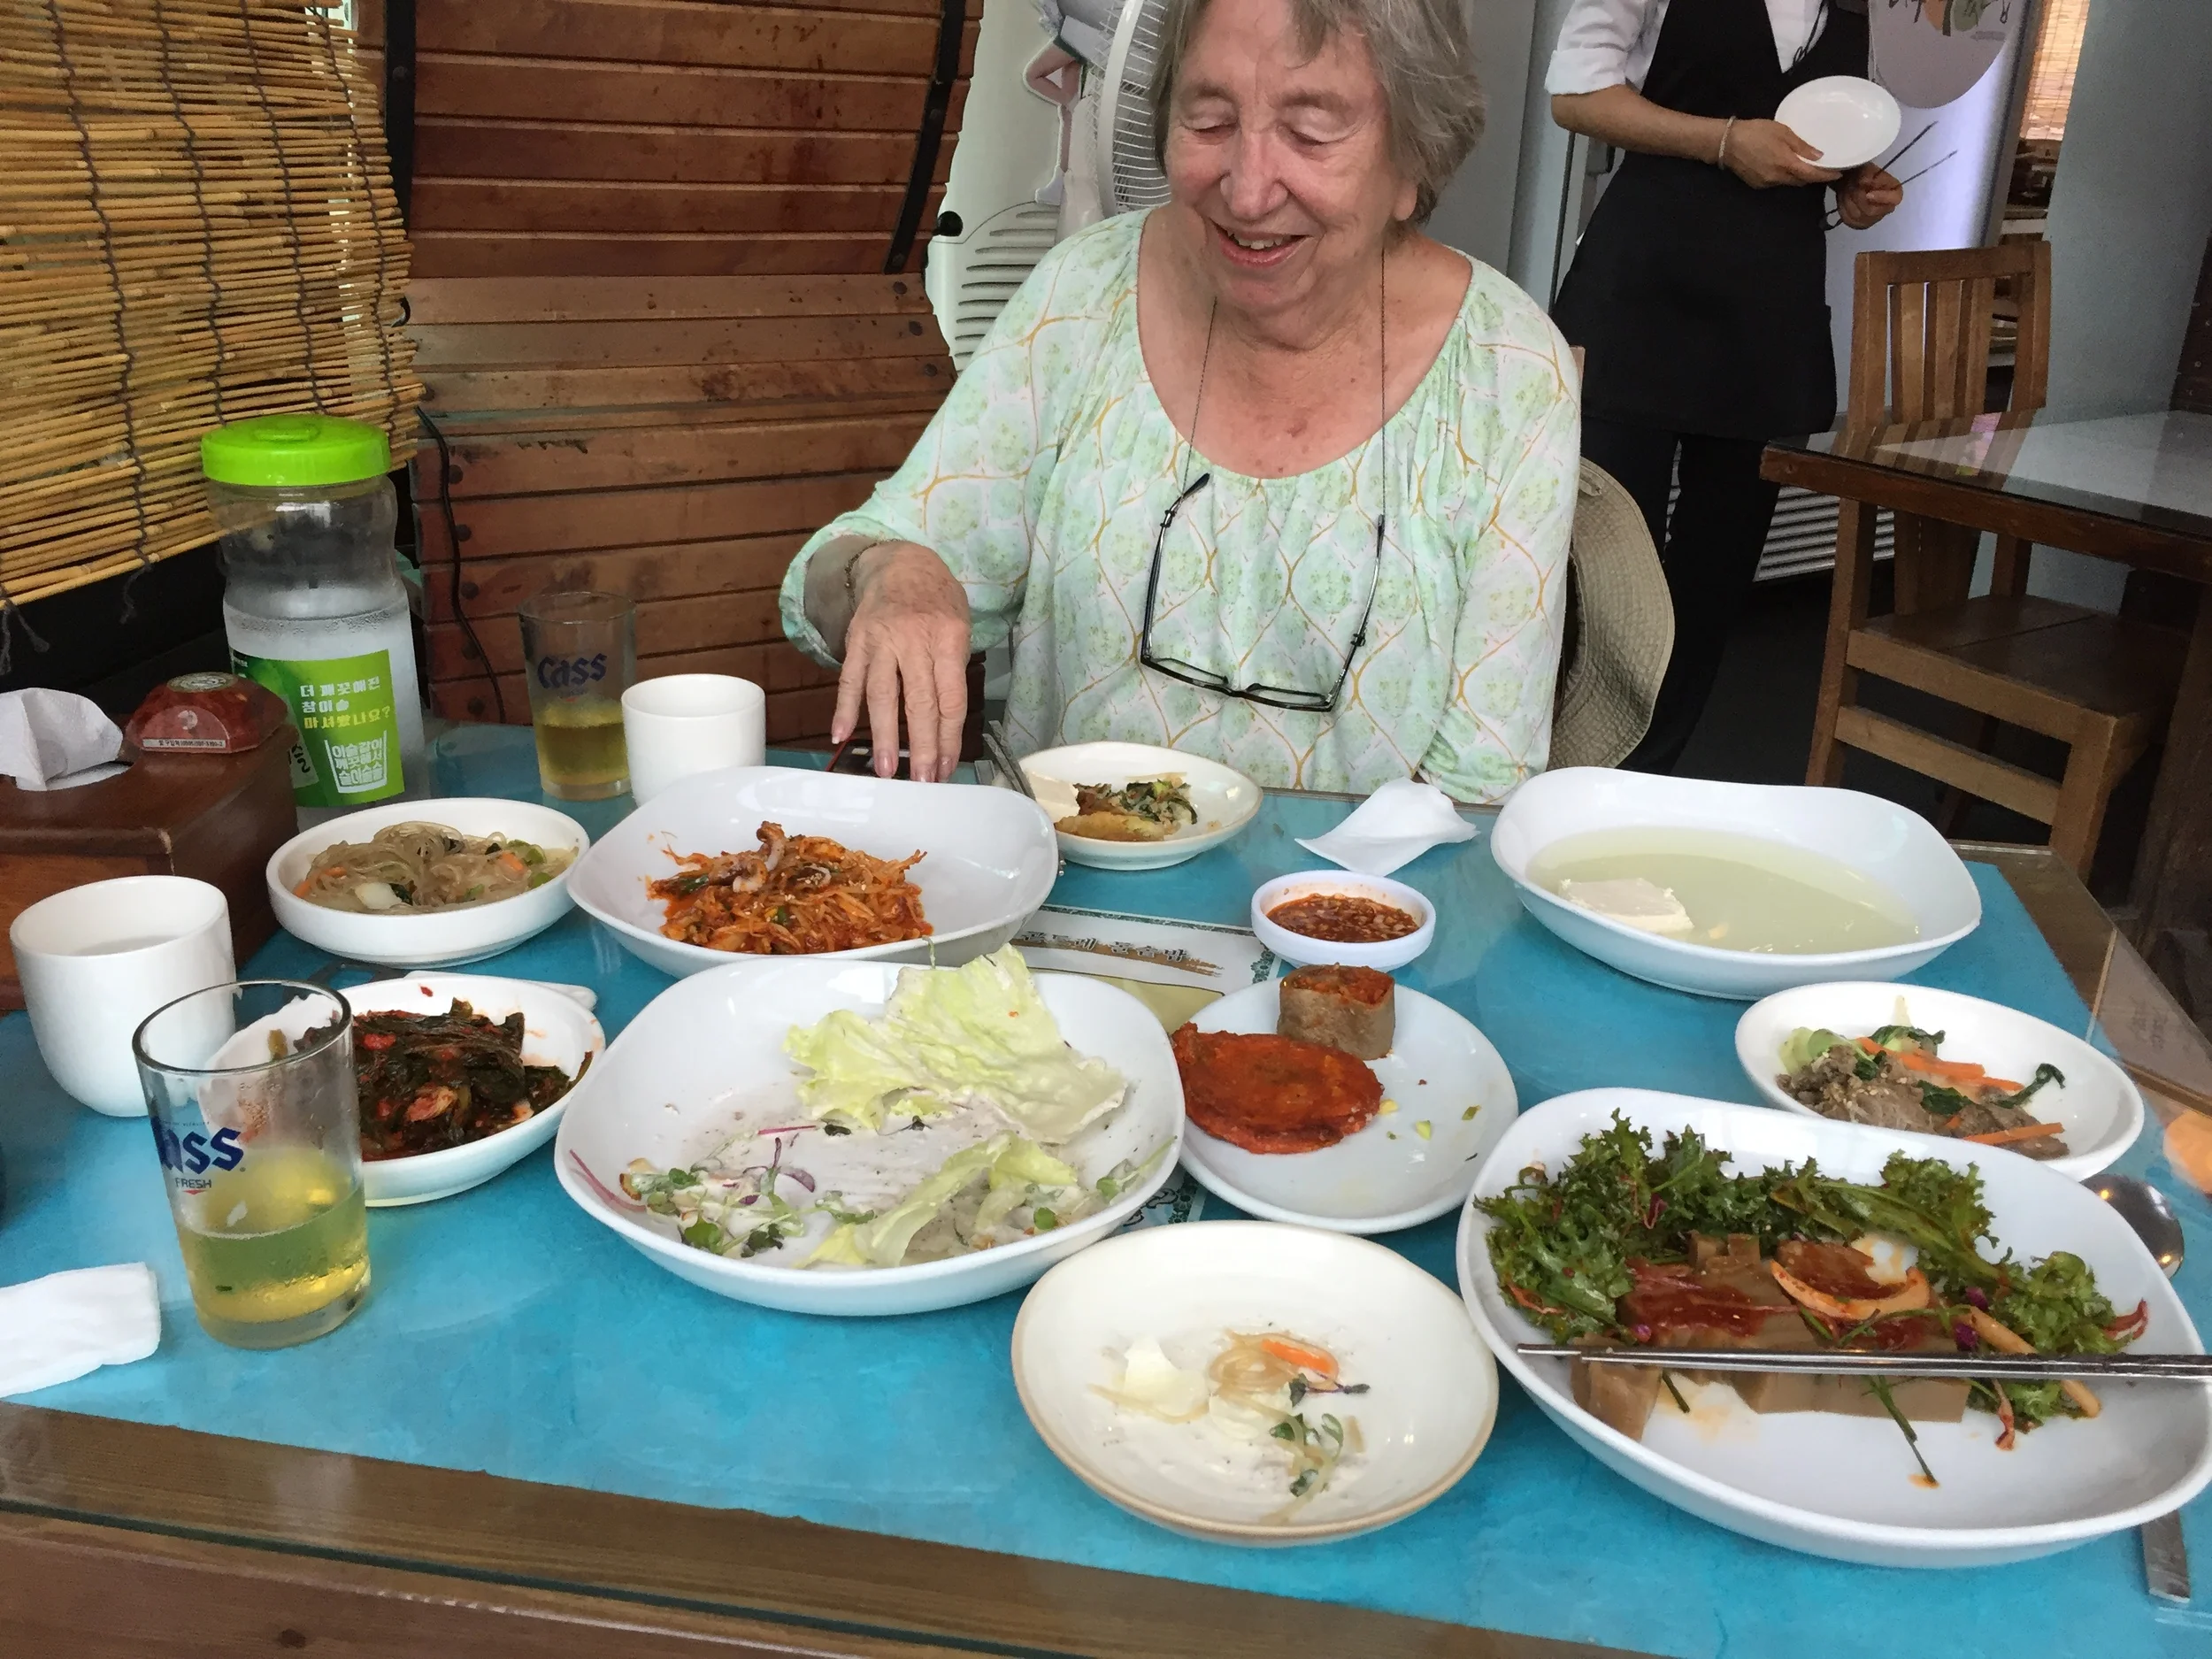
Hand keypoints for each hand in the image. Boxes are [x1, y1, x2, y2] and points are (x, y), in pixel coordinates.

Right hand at [830, 542, 970, 781]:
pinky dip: (844, 709)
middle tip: (923, 781)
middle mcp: (913, 639)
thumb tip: (947, 726)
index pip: (950, 698)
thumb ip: (954, 669)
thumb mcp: (961, 625)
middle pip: (918, 702)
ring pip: (882, 695)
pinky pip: (849, 679)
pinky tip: (841, 736)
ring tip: (886, 771)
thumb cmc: (937, 600)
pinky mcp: (856, 641)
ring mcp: (881, 640)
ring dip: (884, 736)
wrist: (900, 561)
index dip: (949, 737)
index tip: (948, 767)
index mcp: (947, 637)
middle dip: (922, 746)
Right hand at [1722, 119, 1841, 188]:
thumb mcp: (1782, 132)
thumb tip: (1819, 156)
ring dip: (1798, 176)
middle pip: (1802, 181)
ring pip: (1789, 182)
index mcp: (1786, 163)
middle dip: (1813, 176)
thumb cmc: (1756, 132)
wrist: (1727, 143)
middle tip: (1822, 167)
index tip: (1839, 173)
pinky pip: (1777, 182)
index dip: (1826, 175)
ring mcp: (1767, 183)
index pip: (1812, 174)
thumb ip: (1801, 146)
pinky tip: (1783, 167)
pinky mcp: (1757, 184)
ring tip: (1804, 166)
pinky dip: (1784, 176)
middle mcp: (1778, 177)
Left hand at [1836, 164, 1903, 228]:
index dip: (1882, 197)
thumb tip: (1866, 182)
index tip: (1868, 193)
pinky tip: (1843, 200)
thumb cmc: (1862, 173)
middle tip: (1849, 186)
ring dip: (1847, 201)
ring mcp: (1874, 218)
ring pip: (1857, 216)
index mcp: (1895, 192)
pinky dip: (1843, 209)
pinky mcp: (1861, 224)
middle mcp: (1887, 208)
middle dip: (1857, 197)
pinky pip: (1850, 220)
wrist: (1849, 180)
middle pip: (1871, 211)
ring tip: (1845, 190)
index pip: (1895, 199)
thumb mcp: (1866, 168)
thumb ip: (1867, 174)